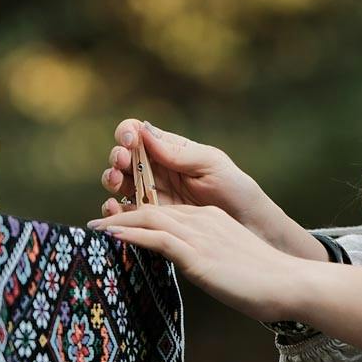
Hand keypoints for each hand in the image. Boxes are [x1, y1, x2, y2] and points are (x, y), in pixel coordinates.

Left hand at [87, 201, 311, 323]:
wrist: (289, 283)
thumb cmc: (265, 281)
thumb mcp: (229, 262)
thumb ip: (206, 258)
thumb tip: (190, 268)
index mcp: (209, 219)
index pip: (164, 211)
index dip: (135, 215)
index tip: (113, 226)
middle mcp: (201, 220)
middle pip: (150, 208)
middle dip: (118, 213)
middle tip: (92, 225)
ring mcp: (199, 235)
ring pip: (148, 217)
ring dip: (116, 222)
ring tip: (92, 230)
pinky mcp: (198, 253)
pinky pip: (156, 238)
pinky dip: (130, 235)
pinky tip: (110, 237)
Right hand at [100, 120, 327, 259]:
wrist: (249, 228)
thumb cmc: (236, 190)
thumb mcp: (212, 164)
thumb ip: (179, 152)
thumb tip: (144, 134)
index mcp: (170, 150)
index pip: (137, 134)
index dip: (128, 133)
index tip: (131, 140)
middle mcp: (156, 171)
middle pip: (122, 157)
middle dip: (118, 157)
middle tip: (123, 163)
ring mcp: (151, 196)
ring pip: (118, 184)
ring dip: (111, 180)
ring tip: (116, 183)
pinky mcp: (151, 221)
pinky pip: (125, 213)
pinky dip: (114, 209)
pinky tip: (116, 208)